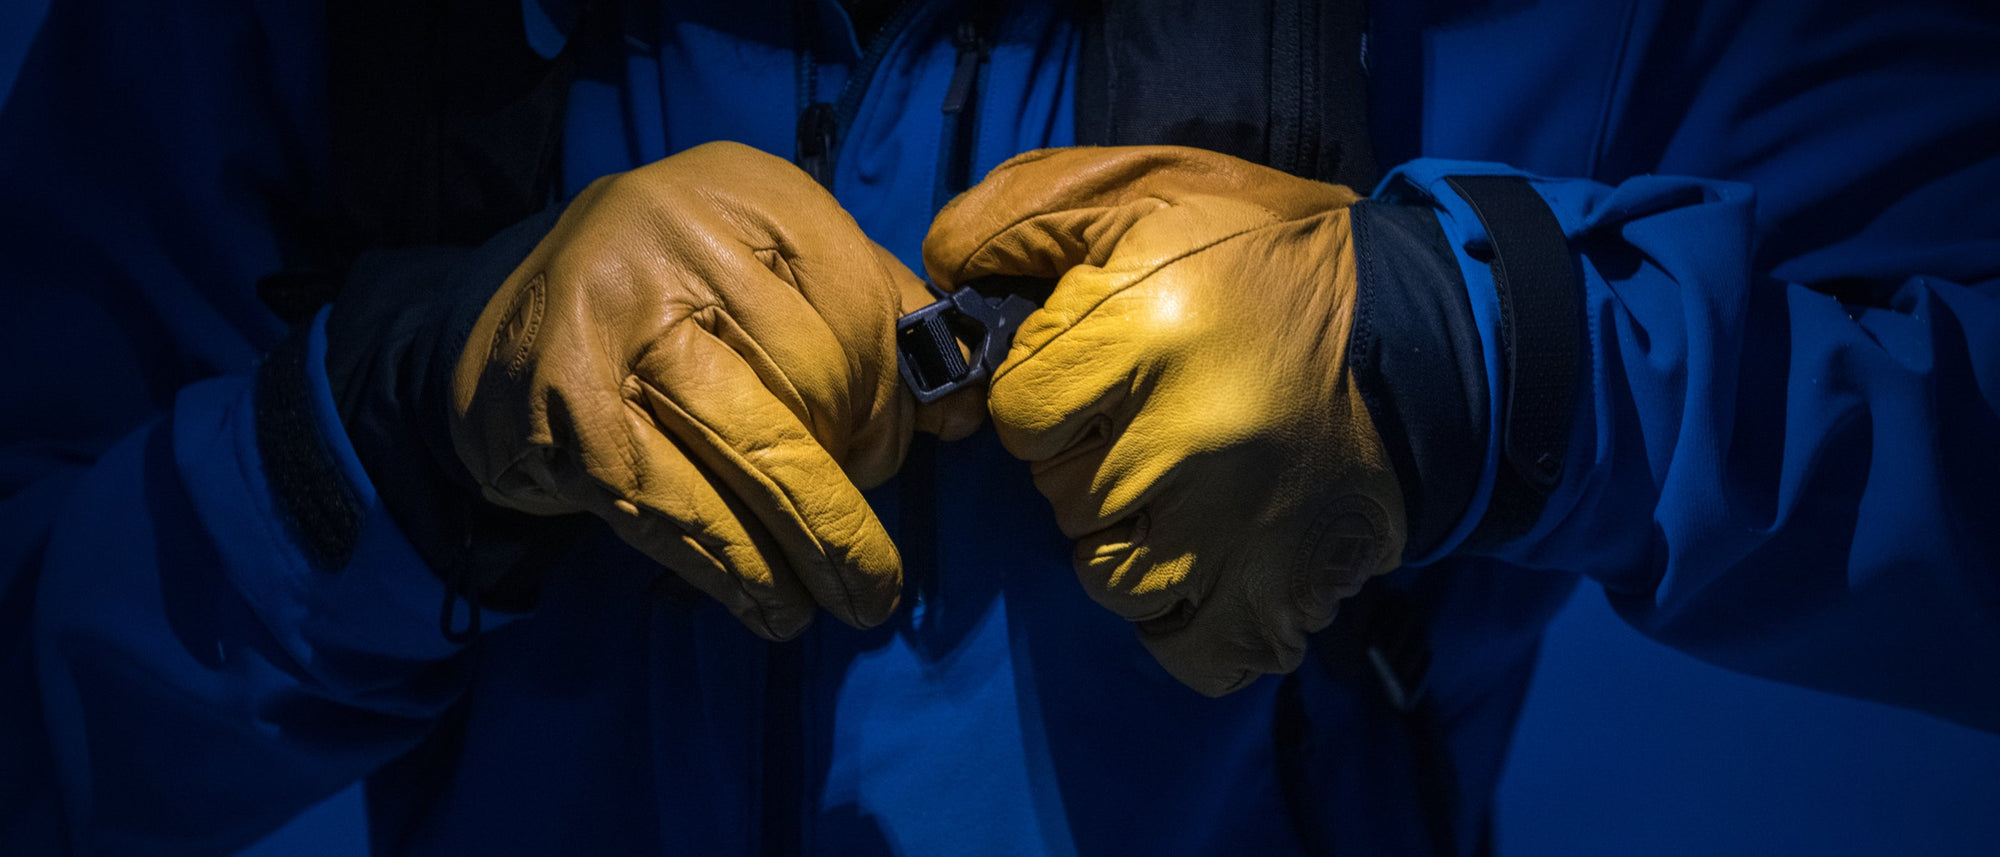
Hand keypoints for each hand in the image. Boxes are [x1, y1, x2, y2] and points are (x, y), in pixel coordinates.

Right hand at [333, 141, 934, 638]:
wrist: (508, 320)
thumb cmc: (679, 297)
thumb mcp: (777, 264)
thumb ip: (875, 314)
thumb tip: (961, 412)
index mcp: (745, 193)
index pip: (855, 305)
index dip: (888, 402)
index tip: (891, 458)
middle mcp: (674, 240)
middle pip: (809, 383)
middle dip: (852, 489)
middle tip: (878, 576)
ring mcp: (611, 325)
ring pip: (748, 456)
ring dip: (804, 551)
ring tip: (841, 604)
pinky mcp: (567, 414)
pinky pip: (671, 508)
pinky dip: (728, 569)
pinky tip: (766, 602)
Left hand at [924, 146, 1406, 694]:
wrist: (1428, 338)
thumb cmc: (1269, 259)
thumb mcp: (1146, 189)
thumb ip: (1021, 217)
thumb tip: (940, 268)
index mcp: (1147, 332)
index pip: (1020, 413)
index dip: (1047, 392)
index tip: (1097, 373)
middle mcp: (1188, 440)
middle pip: (1060, 498)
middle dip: (1085, 462)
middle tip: (1147, 423)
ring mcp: (1238, 528)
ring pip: (1109, 577)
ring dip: (1125, 540)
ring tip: (1176, 487)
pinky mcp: (1284, 590)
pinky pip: (1188, 650)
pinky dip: (1181, 621)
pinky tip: (1200, 562)